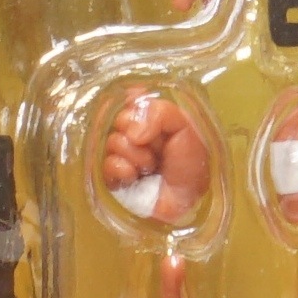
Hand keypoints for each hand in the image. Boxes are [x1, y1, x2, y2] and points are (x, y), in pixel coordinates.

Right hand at [98, 89, 216, 230]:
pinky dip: (124, 170)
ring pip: (113, 142)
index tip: (147, 116)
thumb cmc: (190, 163)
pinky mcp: (113, 178)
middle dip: (141, 134)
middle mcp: (134, 133)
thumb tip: (131, 132)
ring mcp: (121, 156)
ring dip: (137, 156)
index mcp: (151, 118)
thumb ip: (159, 114)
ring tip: (152, 167)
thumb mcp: (184, 128)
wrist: (187, 199)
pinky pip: (107, 165)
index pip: (131, 98)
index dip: (136, 106)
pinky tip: (135, 177)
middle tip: (158, 148)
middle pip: (120, 119)